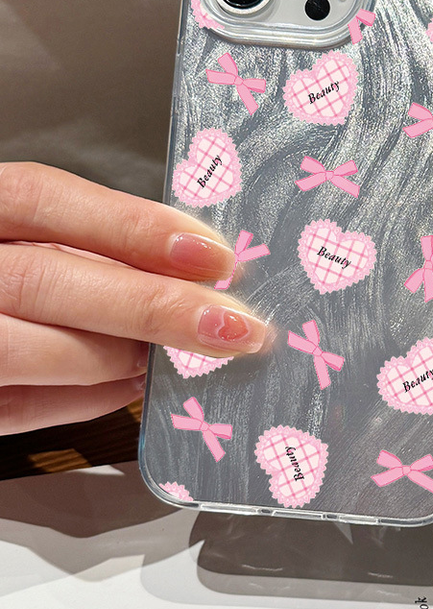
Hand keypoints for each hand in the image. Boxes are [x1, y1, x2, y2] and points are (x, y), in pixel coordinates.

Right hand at [0, 163, 268, 434]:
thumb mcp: (16, 232)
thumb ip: (83, 242)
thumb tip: (191, 268)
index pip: (43, 199)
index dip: (132, 226)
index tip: (214, 254)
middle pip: (45, 279)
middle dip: (152, 306)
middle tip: (235, 327)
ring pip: (28, 350)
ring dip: (120, 356)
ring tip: (184, 357)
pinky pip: (12, 409)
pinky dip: (80, 400)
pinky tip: (131, 386)